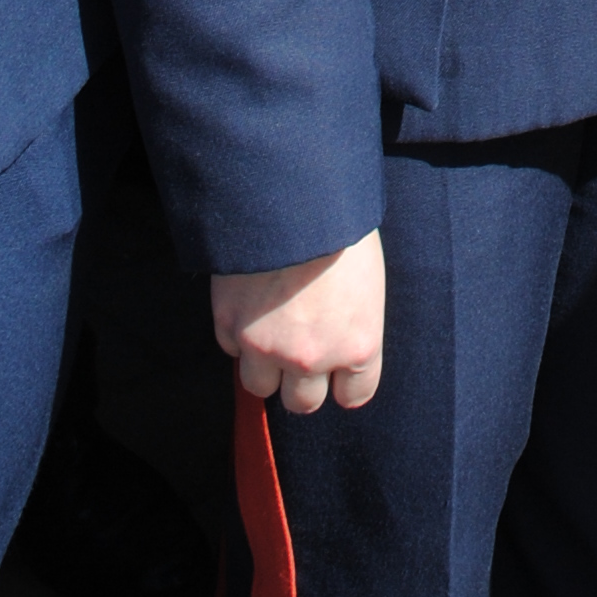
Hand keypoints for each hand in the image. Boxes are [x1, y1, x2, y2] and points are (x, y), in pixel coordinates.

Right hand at [212, 235, 385, 413]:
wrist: (293, 194)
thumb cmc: (341, 224)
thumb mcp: (366, 276)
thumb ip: (352, 319)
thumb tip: (338, 333)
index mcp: (358, 343)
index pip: (354, 395)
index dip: (345, 381)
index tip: (338, 369)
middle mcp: (313, 357)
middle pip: (303, 403)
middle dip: (302, 381)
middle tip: (300, 350)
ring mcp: (267, 346)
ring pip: (260, 386)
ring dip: (265, 365)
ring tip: (270, 330)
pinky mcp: (230, 325)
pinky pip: (230, 349)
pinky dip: (238, 333)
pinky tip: (249, 303)